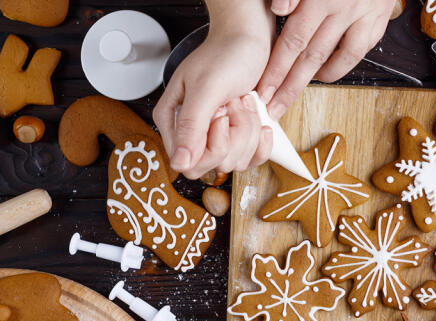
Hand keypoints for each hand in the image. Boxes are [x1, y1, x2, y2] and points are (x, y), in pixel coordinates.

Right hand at [155, 17, 274, 178]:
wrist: (249, 40)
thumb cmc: (226, 55)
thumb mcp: (206, 89)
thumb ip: (190, 126)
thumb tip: (179, 163)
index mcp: (173, 121)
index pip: (189, 164)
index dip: (212, 146)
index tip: (221, 117)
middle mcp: (193, 132)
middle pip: (215, 165)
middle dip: (235, 136)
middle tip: (234, 105)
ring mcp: (218, 138)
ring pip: (236, 162)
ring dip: (249, 130)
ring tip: (243, 102)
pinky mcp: (239, 139)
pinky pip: (252, 160)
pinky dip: (262, 140)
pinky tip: (259, 119)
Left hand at [258, 0, 393, 117]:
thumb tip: (279, 9)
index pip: (293, 41)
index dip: (276, 69)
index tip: (262, 90)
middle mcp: (344, 8)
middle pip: (310, 56)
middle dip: (288, 85)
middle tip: (273, 107)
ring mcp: (364, 16)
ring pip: (336, 58)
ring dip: (312, 79)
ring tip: (291, 94)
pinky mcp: (379, 20)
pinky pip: (358, 51)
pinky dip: (340, 65)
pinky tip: (324, 73)